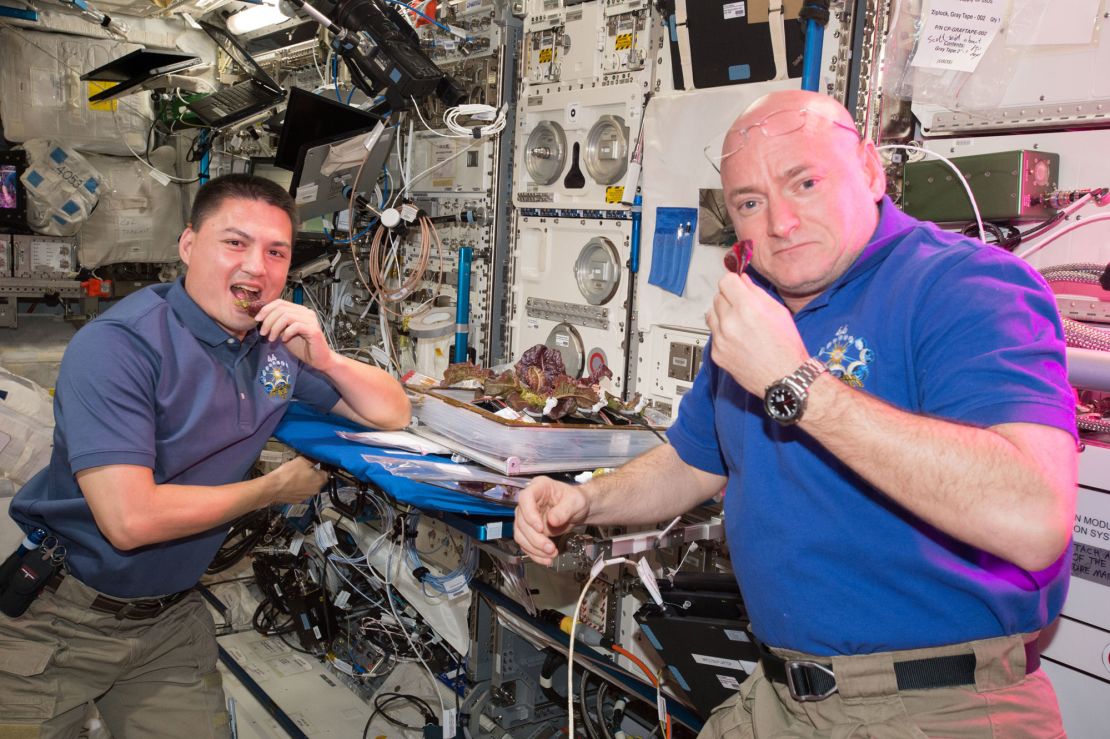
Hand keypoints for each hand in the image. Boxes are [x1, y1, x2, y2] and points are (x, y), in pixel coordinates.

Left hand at [255, 300, 333, 370]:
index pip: (280, 302)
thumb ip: (277, 324)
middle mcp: (306, 312)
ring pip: (286, 316)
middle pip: (281, 308)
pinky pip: (295, 326)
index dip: (266, 309)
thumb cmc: (303, 347)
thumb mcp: (284, 333)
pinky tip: (284, 340)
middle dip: (268, 320)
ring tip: (271, 338)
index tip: (257, 319)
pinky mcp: (313, 330)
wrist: (319, 359)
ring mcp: (311, 320)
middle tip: (263, 332)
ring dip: (274, 327)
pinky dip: (286, 333)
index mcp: (299, 311)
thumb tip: (262, 318)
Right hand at [266, 456, 326, 504]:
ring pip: (309, 487)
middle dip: (313, 474)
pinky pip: (300, 492)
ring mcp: (306, 497)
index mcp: (320, 481)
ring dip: (305, 481)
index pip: (326, 472)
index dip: (321, 466)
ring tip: (296, 475)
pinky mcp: (297, 501)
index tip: (314, 463)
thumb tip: (319, 457)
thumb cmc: (288, 473)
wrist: (272, 488)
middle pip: (318, 480)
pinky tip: (291, 483)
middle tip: (304, 468)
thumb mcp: (302, 460)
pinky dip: (298, 488)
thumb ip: (313, 459)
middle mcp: (316, 491)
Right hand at [514, 477, 590, 565]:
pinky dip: (534, 554)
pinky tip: (546, 559)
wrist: (578, 511)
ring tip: (551, 554)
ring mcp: (527, 517)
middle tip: (549, 548)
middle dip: (535, 538)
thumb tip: (552, 520)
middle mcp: (529, 502)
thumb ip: (565, 510)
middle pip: (521, 521)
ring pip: (521, 535)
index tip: (540, 528)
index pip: (525, 499)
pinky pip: (526, 544)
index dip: (529, 514)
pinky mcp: (529, 531)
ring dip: (534, 548)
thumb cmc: (576, 500)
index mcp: (538, 487)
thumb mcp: (576, 502)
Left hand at [705, 273, 808, 394]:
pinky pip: (713, 334)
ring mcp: (721, 339)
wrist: (784, 378)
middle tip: (743, 307)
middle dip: (729, 298)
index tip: (737, 286)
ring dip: (722, 314)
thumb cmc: (786, 348)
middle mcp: (730, 322)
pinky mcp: (717, 353)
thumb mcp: (779, 312)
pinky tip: (738, 340)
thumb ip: (757, 293)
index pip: (726, 281)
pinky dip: (722, 333)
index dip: (733, 282)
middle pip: (718, 296)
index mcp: (747, 308)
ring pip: (711, 314)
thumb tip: (743, 280)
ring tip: (739, 323)